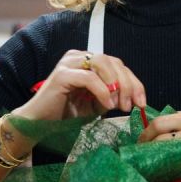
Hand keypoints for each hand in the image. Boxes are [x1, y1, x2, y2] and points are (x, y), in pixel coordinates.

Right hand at [15, 50, 146, 120]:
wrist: (38, 124)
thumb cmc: (65, 114)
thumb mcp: (95, 105)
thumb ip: (111, 96)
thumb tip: (131, 96)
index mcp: (87, 61)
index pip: (117, 65)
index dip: (133, 82)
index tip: (141, 102)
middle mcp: (79, 57)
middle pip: (114, 62)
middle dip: (128, 84)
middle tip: (131, 106)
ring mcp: (69, 63)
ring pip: (103, 63)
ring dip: (116, 85)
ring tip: (118, 106)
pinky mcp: (62, 74)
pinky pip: (89, 78)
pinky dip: (102, 91)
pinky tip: (107, 105)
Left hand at [138, 111, 180, 181]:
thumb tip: (160, 136)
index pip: (161, 122)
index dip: (145, 134)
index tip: (140, 143)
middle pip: (161, 137)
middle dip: (146, 148)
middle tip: (140, 158)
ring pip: (169, 154)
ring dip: (156, 162)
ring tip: (150, 167)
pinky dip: (172, 173)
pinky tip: (168, 177)